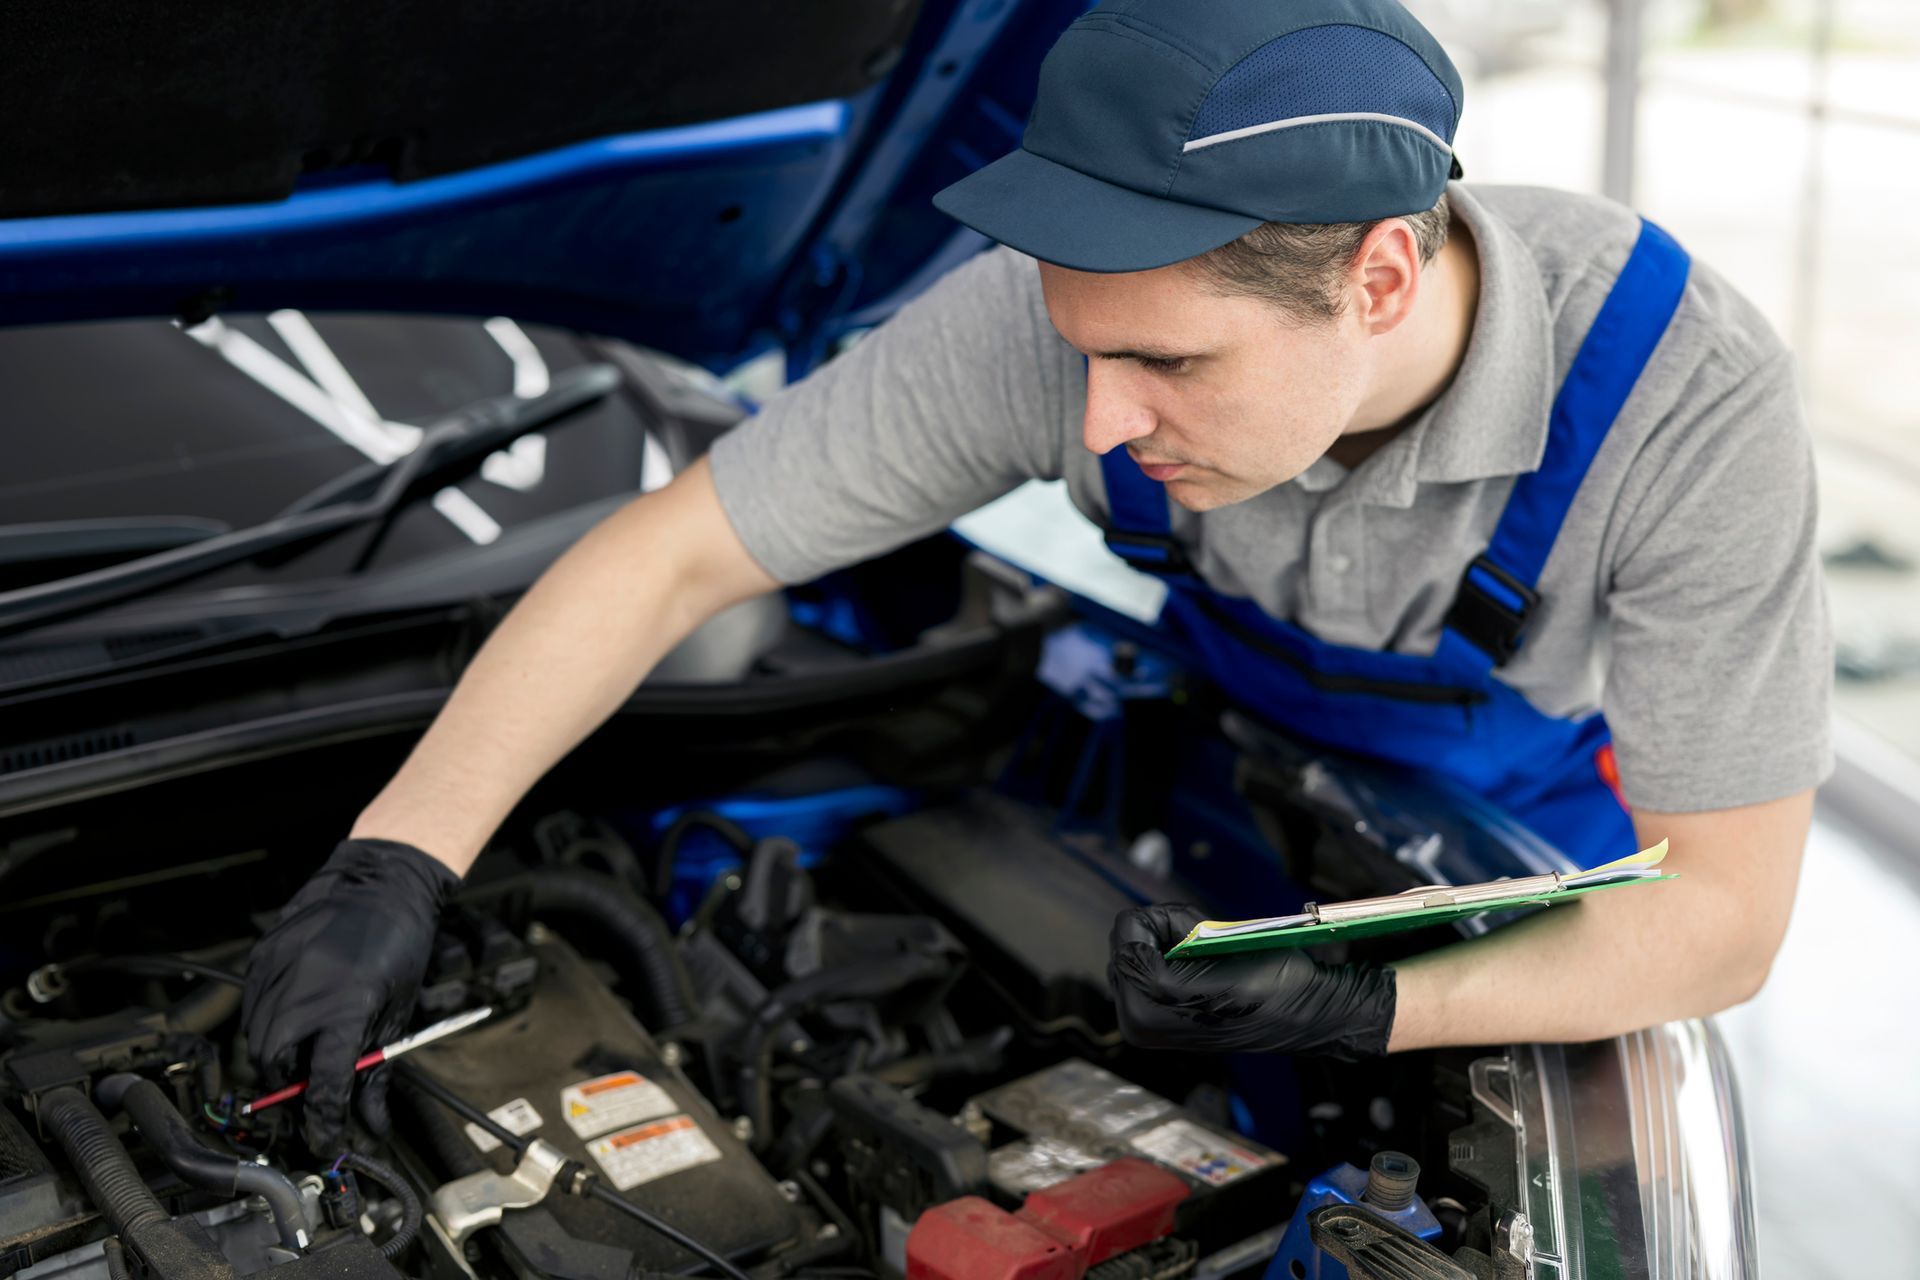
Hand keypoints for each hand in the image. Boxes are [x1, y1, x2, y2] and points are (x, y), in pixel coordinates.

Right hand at [242, 838, 458, 1153]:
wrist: (381, 882)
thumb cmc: (399, 941)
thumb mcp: (398, 1010)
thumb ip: (378, 1070)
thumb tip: (370, 1121)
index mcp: (348, 1006)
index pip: (325, 1083)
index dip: (324, 1121)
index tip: (327, 1139)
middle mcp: (306, 989)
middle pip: (276, 1067)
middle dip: (289, 1092)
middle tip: (308, 1102)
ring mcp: (277, 970)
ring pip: (256, 1041)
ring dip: (276, 1063)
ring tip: (303, 1061)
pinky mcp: (262, 957)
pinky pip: (251, 1009)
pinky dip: (267, 1028)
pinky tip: (291, 1025)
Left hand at [1107, 904, 1396, 1058]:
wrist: (1303, 1013)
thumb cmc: (1268, 975)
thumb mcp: (1213, 939)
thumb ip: (1167, 927)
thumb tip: (1136, 922)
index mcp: (1144, 1001)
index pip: (1128, 929)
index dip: (1165, 918)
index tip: (1200, 934)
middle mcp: (1133, 1019)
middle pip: (1124, 942)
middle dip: (1161, 934)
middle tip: (1206, 951)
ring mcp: (1141, 1026)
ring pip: (1133, 956)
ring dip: (1165, 949)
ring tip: (1206, 965)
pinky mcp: (1151, 1025)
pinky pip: (1144, 972)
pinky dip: (1167, 963)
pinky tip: (1199, 976)